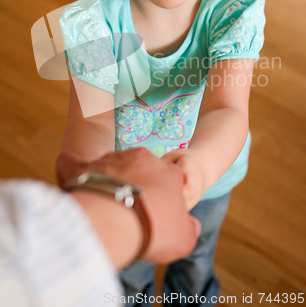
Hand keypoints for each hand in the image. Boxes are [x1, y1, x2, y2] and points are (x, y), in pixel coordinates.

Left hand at [56, 148, 200, 263]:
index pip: (168, 177)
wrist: (117, 222)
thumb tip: (191, 225)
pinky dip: (71, 170)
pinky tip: (71, 182)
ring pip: (109, 166)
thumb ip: (188, 227)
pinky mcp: (83, 167)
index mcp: (167, 171)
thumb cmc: (155, 228)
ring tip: (102, 206)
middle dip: (134, 185)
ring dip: (106, 181)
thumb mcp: (184, 237)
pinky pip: (72, 163)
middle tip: (129, 211)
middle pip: (138, 169)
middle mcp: (140, 158)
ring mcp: (110, 159)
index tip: (156, 213)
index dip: (163, 196)